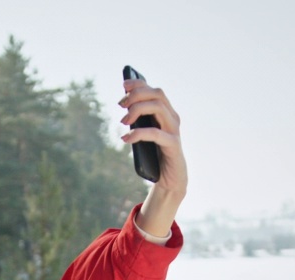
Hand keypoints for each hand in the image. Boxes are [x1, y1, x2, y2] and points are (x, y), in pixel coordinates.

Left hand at [119, 78, 186, 236]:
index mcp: (167, 113)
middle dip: (136, 95)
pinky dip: (138, 134)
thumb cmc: (156, 155)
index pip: (154, 90)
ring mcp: (174, 130)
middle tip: (120, 105)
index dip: (139, 84)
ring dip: (137, 110)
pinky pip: (156, 134)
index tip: (123, 85)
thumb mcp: (145, 134)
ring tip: (123, 121)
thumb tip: (123, 105)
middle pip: (157, 94)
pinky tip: (126, 138)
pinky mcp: (173, 145)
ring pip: (158, 108)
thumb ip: (139, 120)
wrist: (170, 179)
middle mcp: (173, 118)